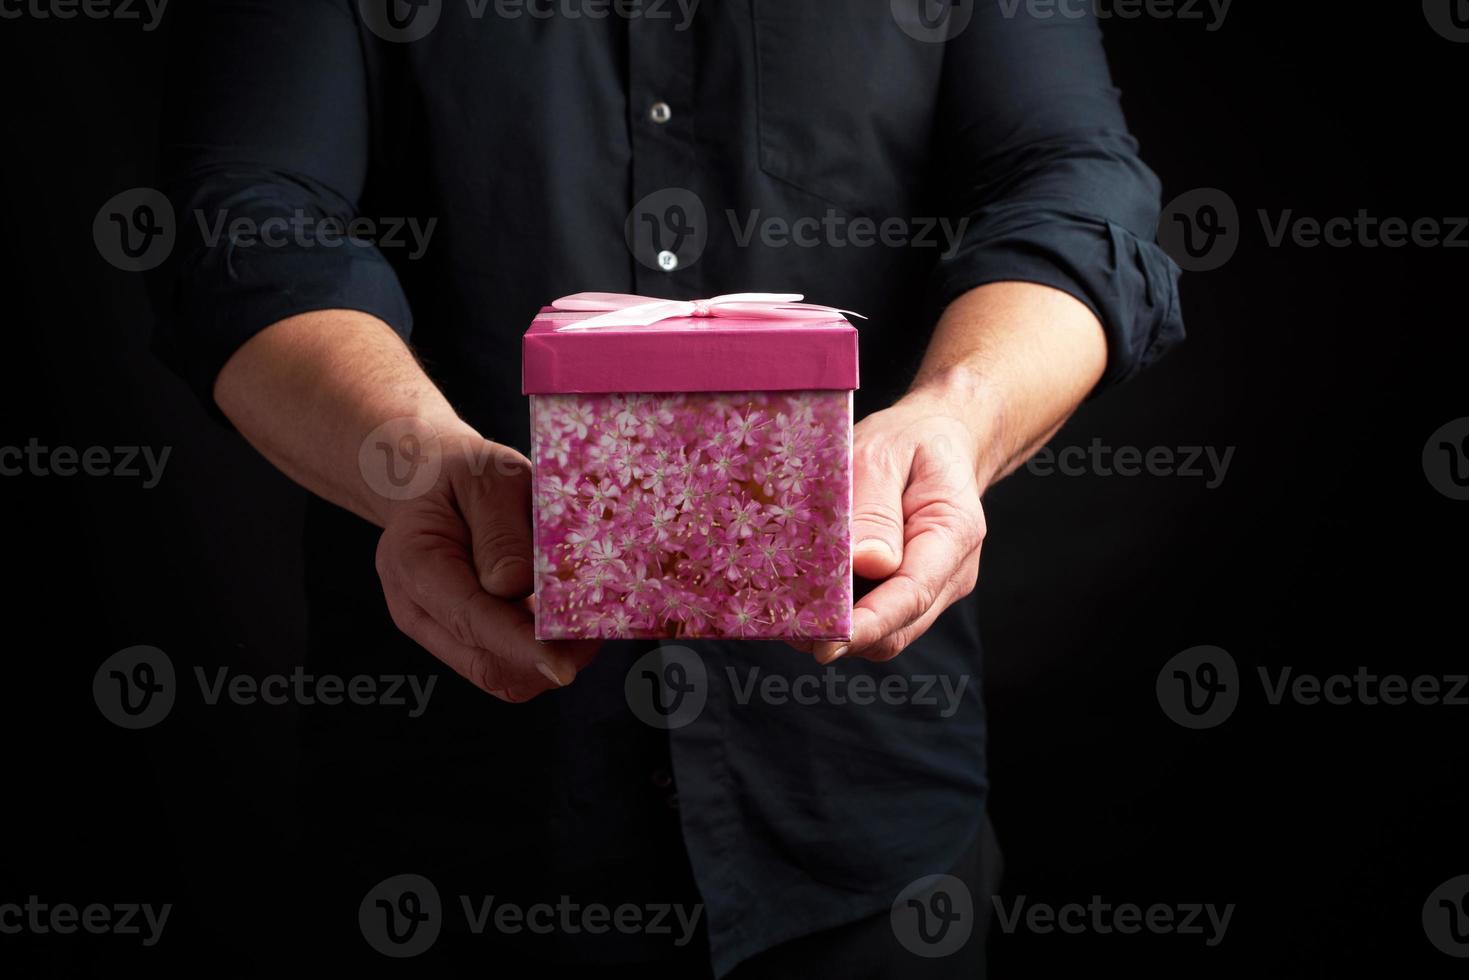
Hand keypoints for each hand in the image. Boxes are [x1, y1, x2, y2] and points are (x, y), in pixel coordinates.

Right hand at [374, 426, 598, 701]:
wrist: (430, 481)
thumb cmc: (461, 472)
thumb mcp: (485, 477)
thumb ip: (500, 531)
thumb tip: (516, 585)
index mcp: (416, 563)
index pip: (471, 619)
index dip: (521, 645)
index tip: (565, 663)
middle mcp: (420, 610)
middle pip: (488, 664)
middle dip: (548, 658)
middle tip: (602, 625)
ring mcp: (441, 631)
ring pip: (502, 675)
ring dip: (552, 658)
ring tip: (590, 618)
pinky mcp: (466, 639)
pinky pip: (509, 664)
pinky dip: (545, 652)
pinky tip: (571, 618)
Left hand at [815, 395, 987, 662]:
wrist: (936, 441)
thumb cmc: (909, 442)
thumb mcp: (885, 455)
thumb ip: (876, 509)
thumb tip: (866, 564)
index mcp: (953, 532)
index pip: (912, 595)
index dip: (868, 624)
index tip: (827, 641)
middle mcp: (950, 572)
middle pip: (898, 627)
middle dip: (845, 635)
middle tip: (786, 625)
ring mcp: (933, 587)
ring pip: (887, 632)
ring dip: (842, 631)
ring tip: (791, 613)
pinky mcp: (910, 591)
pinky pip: (878, 618)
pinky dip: (846, 618)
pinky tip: (809, 600)